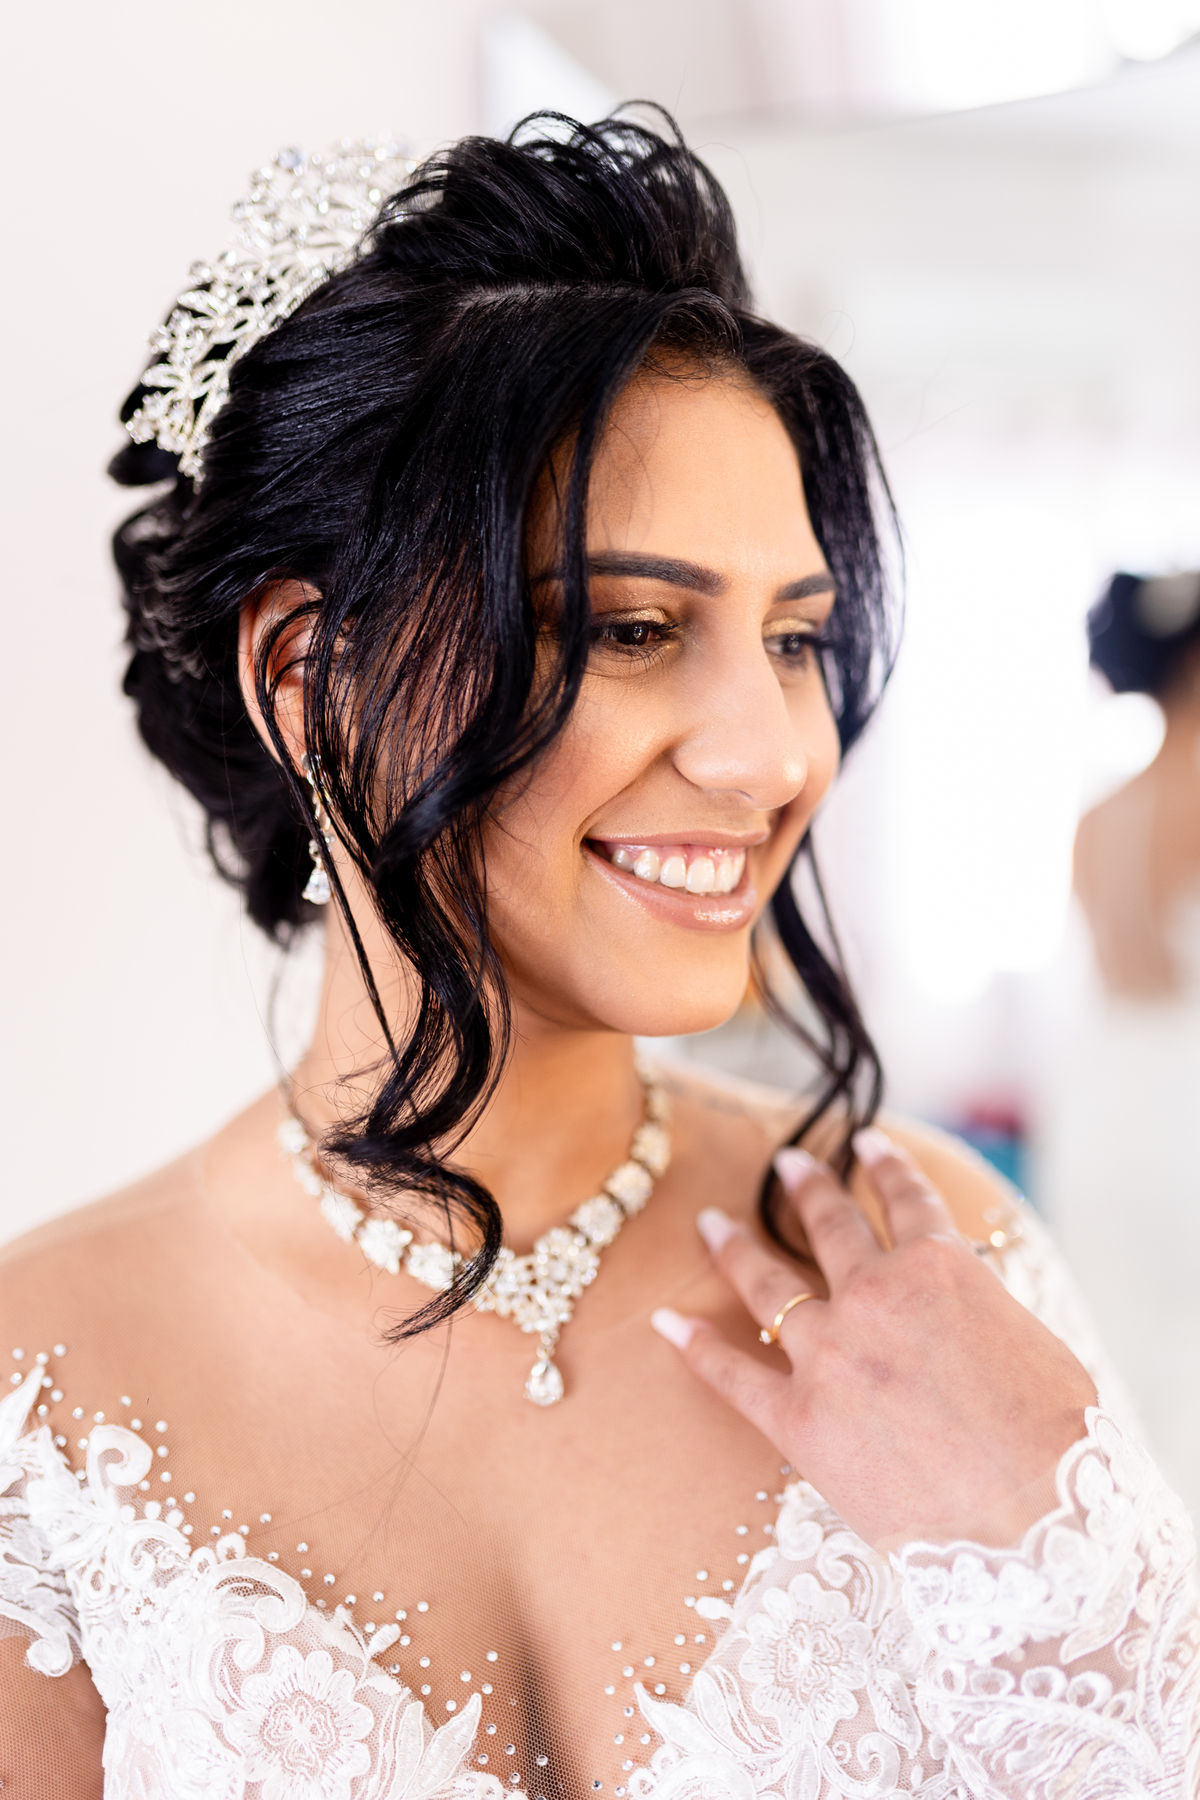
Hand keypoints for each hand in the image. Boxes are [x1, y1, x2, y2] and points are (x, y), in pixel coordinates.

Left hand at [652, 1130, 1095, 1548]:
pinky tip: (666, 1323)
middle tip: (789, 1163)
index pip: (909, 1200)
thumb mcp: (1037, 1344)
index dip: (887, 1167)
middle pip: (830, 1225)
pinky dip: (694, 1348)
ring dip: (735, 1247)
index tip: (867, 1142)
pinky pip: (731, 1375)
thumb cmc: (1057, 1444)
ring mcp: (828, 1353)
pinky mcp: (796, 1418)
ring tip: (711, 1222)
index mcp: (941, 1268)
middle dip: (808, 1188)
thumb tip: (968, 1310)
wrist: (1030, 1523)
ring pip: (766, 1283)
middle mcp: (874, 1295)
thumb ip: (987, 1311)